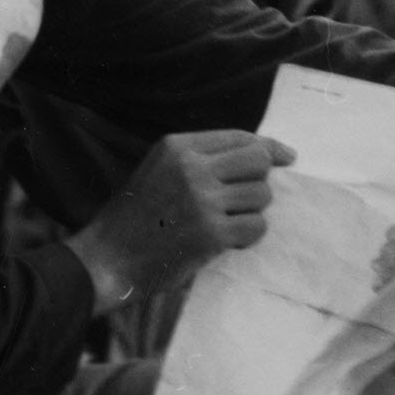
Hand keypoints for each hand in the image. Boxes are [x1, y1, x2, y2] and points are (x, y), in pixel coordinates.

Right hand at [68, 128, 296, 310]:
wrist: (108, 258)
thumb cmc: (135, 215)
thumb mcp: (159, 168)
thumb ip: (200, 157)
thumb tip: (261, 153)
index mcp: (178, 146)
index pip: (240, 137)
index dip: (268, 146)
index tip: (286, 156)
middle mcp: (192, 167)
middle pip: (258, 160)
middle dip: (261, 178)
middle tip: (245, 197)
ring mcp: (203, 200)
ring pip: (262, 194)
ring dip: (252, 210)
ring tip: (229, 221)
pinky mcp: (211, 234)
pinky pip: (256, 226)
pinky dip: (249, 236)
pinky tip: (230, 240)